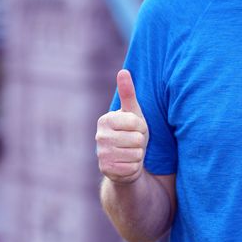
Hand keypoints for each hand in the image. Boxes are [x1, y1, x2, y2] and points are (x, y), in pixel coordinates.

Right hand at [96, 69, 148, 183]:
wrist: (125, 162)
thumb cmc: (131, 134)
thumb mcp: (132, 114)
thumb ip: (128, 93)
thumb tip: (123, 71)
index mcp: (105, 120)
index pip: (136, 122)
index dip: (142, 127)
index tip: (136, 129)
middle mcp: (100, 136)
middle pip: (137, 139)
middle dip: (140, 142)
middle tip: (133, 143)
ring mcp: (101, 154)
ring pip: (136, 154)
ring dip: (138, 155)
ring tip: (131, 153)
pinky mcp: (106, 170)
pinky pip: (132, 168)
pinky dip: (134, 168)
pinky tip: (128, 164)